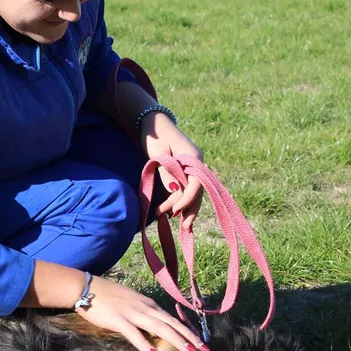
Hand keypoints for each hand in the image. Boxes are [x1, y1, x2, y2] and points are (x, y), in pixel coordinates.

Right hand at [76, 275, 205, 350]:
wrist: (86, 287)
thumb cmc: (106, 295)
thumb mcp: (130, 302)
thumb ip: (142, 313)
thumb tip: (152, 328)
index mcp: (147, 304)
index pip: (171, 319)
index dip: (186, 330)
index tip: (198, 340)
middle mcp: (144, 308)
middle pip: (170, 323)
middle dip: (188, 336)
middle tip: (202, 348)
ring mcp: (132, 313)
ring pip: (158, 327)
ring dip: (175, 339)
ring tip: (187, 350)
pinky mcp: (118, 319)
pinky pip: (133, 332)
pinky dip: (143, 342)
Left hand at [142, 112, 204, 231]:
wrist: (154, 123)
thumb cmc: (155, 135)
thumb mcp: (158, 152)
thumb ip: (167, 171)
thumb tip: (175, 191)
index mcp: (193, 158)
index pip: (195, 184)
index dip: (187, 199)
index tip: (174, 211)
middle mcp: (196, 164)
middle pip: (197, 191)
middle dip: (189, 209)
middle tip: (183, 227)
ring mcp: (191, 168)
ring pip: (191, 192)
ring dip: (182, 206)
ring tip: (166, 218)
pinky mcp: (184, 171)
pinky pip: (185, 188)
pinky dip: (179, 199)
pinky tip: (170, 210)